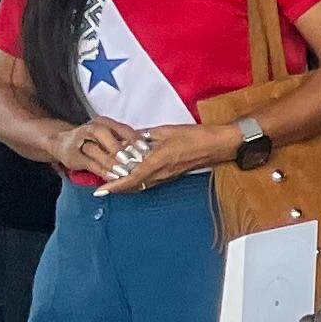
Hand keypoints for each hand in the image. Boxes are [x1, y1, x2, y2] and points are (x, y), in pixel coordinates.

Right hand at [55, 116, 147, 183]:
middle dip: (121, 149)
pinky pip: (90, 163)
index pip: (122, 128)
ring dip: (112, 162)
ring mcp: (80, 141)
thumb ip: (124, 141)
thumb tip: (146, 151)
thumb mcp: (109, 137)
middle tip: (135, 160)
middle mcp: (91, 128)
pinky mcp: (74, 156)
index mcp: (104, 122)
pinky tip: (113, 177)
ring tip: (125, 172)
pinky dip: (103, 171)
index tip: (147, 150)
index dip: (134, 139)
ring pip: (96, 150)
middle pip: (107, 136)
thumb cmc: (93, 141)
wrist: (62, 143)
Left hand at [97, 119, 226, 193]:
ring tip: (113, 181)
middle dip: (117, 187)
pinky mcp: (172, 175)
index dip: (115, 186)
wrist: (219, 145)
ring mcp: (168, 176)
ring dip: (127, 185)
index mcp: (159, 160)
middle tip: (102, 187)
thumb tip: (131, 137)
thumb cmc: (197, 136)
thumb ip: (146, 135)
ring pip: (142, 185)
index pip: (132, 178)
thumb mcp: (167, 131)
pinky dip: (138, 180)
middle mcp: (162, 172)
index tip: (101, 191)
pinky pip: (150, 181)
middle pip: (134, 185)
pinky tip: (133, 174)